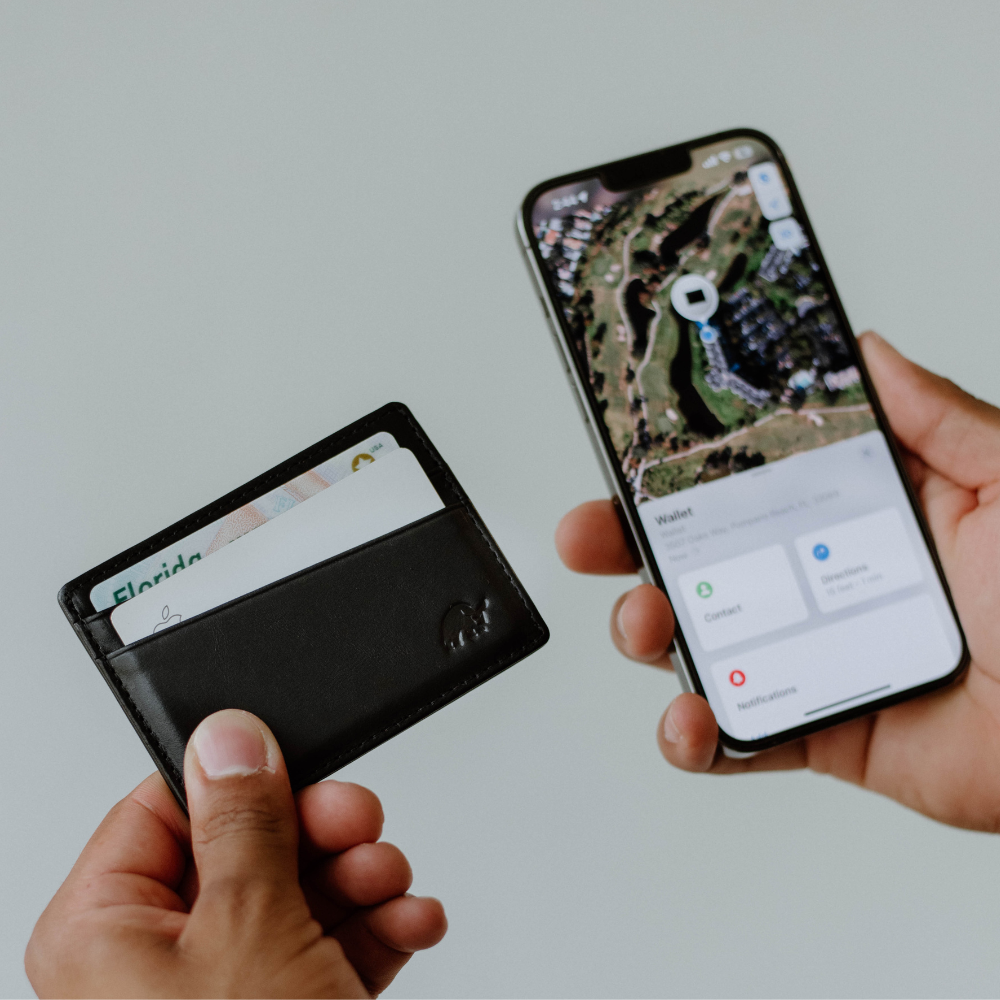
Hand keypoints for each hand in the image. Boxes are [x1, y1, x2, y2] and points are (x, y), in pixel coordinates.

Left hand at [26, 710, 445, 996]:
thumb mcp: (248, 930)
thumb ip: (241, 820)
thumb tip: (228, 734)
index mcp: (106, 931)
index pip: (166, 807)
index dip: (240, 779)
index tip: (298, 767)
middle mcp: (158, 959)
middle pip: (247, 845)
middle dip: (321, 832)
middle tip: (361, 825)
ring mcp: (227, 988)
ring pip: (299, 890)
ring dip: (361, 877)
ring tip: (392, 882)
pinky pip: (329, 943)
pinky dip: (376, 927)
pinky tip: (409, 922)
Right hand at [557, 332, 999, 832]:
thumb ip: (937, 417)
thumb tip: (867, 352)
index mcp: (856, 515)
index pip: (745, 480)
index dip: (678, 466)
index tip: (628, 452)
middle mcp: (819, 581)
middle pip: (696, 556)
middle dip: (624, 543)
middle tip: (590, 533)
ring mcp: (810, 658)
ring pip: (697, 641)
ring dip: (645, 628)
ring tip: (647, 619)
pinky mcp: (818, 731)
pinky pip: (737, 740)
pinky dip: (695, 737)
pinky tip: (692, 720)